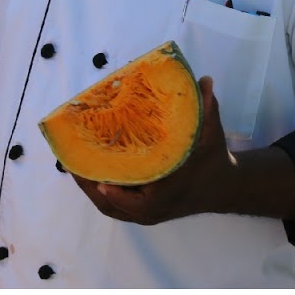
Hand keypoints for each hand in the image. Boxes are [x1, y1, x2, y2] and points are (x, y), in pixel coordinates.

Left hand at [71, 77, 238, 225]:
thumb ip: (207, 108)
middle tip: (70, 161)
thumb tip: (204, 79)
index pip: (130, 200)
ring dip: (89, 188)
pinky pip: (114, 206)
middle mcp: (152, 211)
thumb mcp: (212, 135)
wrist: (224, 188)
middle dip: (88, 184)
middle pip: (110, 205)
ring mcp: (147, 215)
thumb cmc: (214, 161)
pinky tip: (88, 171)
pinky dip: (99, 191)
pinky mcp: (143, 212)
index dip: (110, 190)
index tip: (95, 176)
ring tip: (73, 164)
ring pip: (109, 207)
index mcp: (165, 196)